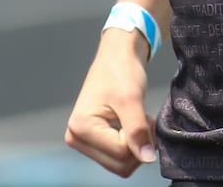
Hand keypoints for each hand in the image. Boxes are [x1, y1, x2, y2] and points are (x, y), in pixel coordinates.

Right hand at [64, 30, 156, 176]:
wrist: (116, 58)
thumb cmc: (120, 72)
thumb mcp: (131, 100)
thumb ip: (138, 131)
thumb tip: (147, 159)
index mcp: (80, 128)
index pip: (121, 153)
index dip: (139, 137)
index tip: (142, 113)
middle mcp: (76, 138)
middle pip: (119, 165)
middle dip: (138, 145)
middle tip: (142, 118)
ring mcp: (83, 142)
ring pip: (120, 164)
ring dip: (136, 145)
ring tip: (136, 119)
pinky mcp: (92, 142)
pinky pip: (118, 157)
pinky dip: (131, 145)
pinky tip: (130, 124)